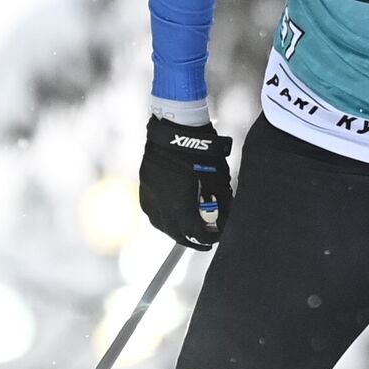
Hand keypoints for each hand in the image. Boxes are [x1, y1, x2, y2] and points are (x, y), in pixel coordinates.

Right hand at [138, 116, 233, 249]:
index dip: (207, 238)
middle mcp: (161, 204)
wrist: (178, 128)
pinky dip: (161, 215)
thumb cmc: (203, 153)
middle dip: (190, 239)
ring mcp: (150, 194)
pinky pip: (150, 208)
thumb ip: (222, 203)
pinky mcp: (144, 183)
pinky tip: (170, 213)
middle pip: (174, 232)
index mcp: (180, 206)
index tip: (215, 238)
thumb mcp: (220, 180)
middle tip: (202, 241)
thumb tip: (224, 218)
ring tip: (185, 229)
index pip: (194, 232)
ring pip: (159, 222)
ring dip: (173, 229)